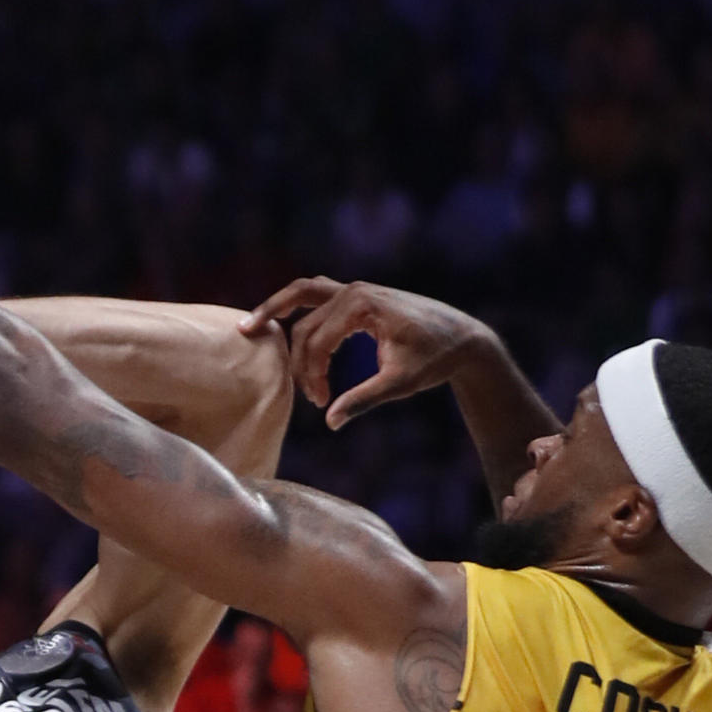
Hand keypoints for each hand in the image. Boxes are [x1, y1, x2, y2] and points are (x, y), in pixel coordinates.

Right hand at [239, 277, 495, 428]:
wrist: (463, 337)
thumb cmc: (436, 358)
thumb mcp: (401, 383)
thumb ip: (364, 399)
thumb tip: (332, 422)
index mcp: (362, 306)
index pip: (317, 341)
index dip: (313, 376)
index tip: (323, 404)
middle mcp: (354, 291)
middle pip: (305, 325)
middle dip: (300, 362)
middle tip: (310, 395)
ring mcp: (354, 290)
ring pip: (302, 297)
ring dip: (275, 312)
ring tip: (247, 327)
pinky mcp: (357, 296)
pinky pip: (315, 296)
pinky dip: (295, 308)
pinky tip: (278, 320)